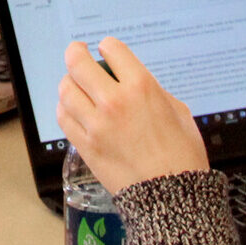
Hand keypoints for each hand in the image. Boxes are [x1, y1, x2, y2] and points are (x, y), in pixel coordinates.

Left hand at [57, 37, 208, 190]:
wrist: (171, 197)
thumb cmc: (182, 157)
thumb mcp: (179, 113)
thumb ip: (155, 93)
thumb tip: (137, 86)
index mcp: (142, 88)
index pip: (113, 50)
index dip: (108, 47)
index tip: (106, 49)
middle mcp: (114, 102)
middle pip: (78, 64)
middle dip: (76, 53)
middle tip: (77, 52)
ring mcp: (96, 125)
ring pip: (66, 90)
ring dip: (69, 82)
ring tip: (74, 83)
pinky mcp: (85, 146)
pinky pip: (64, 118)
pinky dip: (65, 109)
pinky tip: (72, 108)